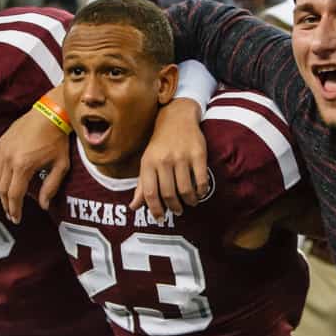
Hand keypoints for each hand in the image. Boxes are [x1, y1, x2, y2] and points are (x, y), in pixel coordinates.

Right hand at [0, 109, 69, 222]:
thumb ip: (51, 187)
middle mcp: (8, 158)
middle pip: (2, 189)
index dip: (14, 209)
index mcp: (23, 165)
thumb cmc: (58, 140)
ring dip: (0, 193)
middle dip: (7, 204)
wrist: (50, 114)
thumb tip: (43, 206)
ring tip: (8, 202)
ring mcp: (2, 150)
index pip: (14, 194)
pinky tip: (0, 184)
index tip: (16, 219)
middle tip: (12, 214)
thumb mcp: (61, 165)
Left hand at [131, 98, 207, 218]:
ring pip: (185, 189)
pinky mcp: (198, 154)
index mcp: (148, 163)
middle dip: (174, 207)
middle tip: (178, 211)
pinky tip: (200, 192)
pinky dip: (201, 191)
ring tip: (190, 203)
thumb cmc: (160, 144)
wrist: (177, 117)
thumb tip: (133, 207)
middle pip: (168, 193)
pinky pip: (201, 179)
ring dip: (189, 201)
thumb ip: (142, 186)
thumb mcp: (147, 162)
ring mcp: (182, 157)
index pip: (150, 193)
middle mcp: (164, 160)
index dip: (155, 209)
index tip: (161, 218)